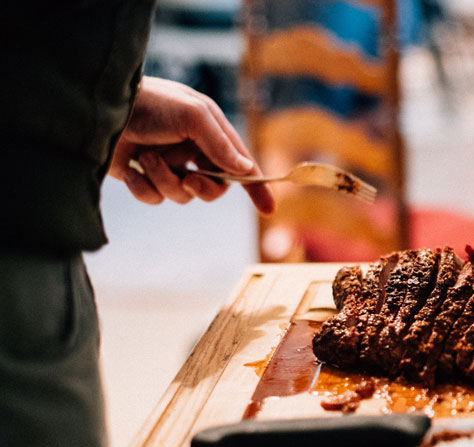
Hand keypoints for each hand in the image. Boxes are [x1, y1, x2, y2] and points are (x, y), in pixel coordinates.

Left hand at [108, 76, 274, 213]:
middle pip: (214, 187)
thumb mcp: (192, 117)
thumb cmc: (149, 104)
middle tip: (189, 178)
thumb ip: (221, 144)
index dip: (255, 186)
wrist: (99, 110)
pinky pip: (154, 198)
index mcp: (209, 132)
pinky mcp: (143, 176)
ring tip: (145, 159)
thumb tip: (245, 169)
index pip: (240, 164)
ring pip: (182, 194)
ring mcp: (167, 164)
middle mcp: (191, 149)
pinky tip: (129, 168)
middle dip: (202, 187)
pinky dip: (142, 186)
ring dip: (164, 180)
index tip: (267, 208)